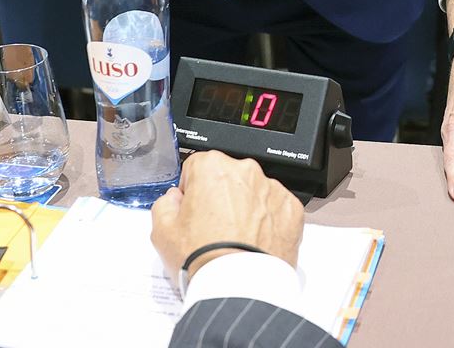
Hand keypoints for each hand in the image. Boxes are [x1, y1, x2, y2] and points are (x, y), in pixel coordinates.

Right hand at [151, 151, 302, 280]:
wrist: (238, 286)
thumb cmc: (202, 258)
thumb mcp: (161, 232)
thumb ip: (165, 204)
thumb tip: (175, 199)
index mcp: (212, 167)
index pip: (197, 167)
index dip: (192, 190)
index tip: (193, 209)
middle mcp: (245, 171)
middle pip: (228, 177)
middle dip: (221, 197)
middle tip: (214, 228)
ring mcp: (272, 189)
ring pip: (254, 192)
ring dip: (246, 208)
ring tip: (236, 239)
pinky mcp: (292, 210)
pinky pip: (277, 209)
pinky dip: (269, 222)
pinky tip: (255, 242)